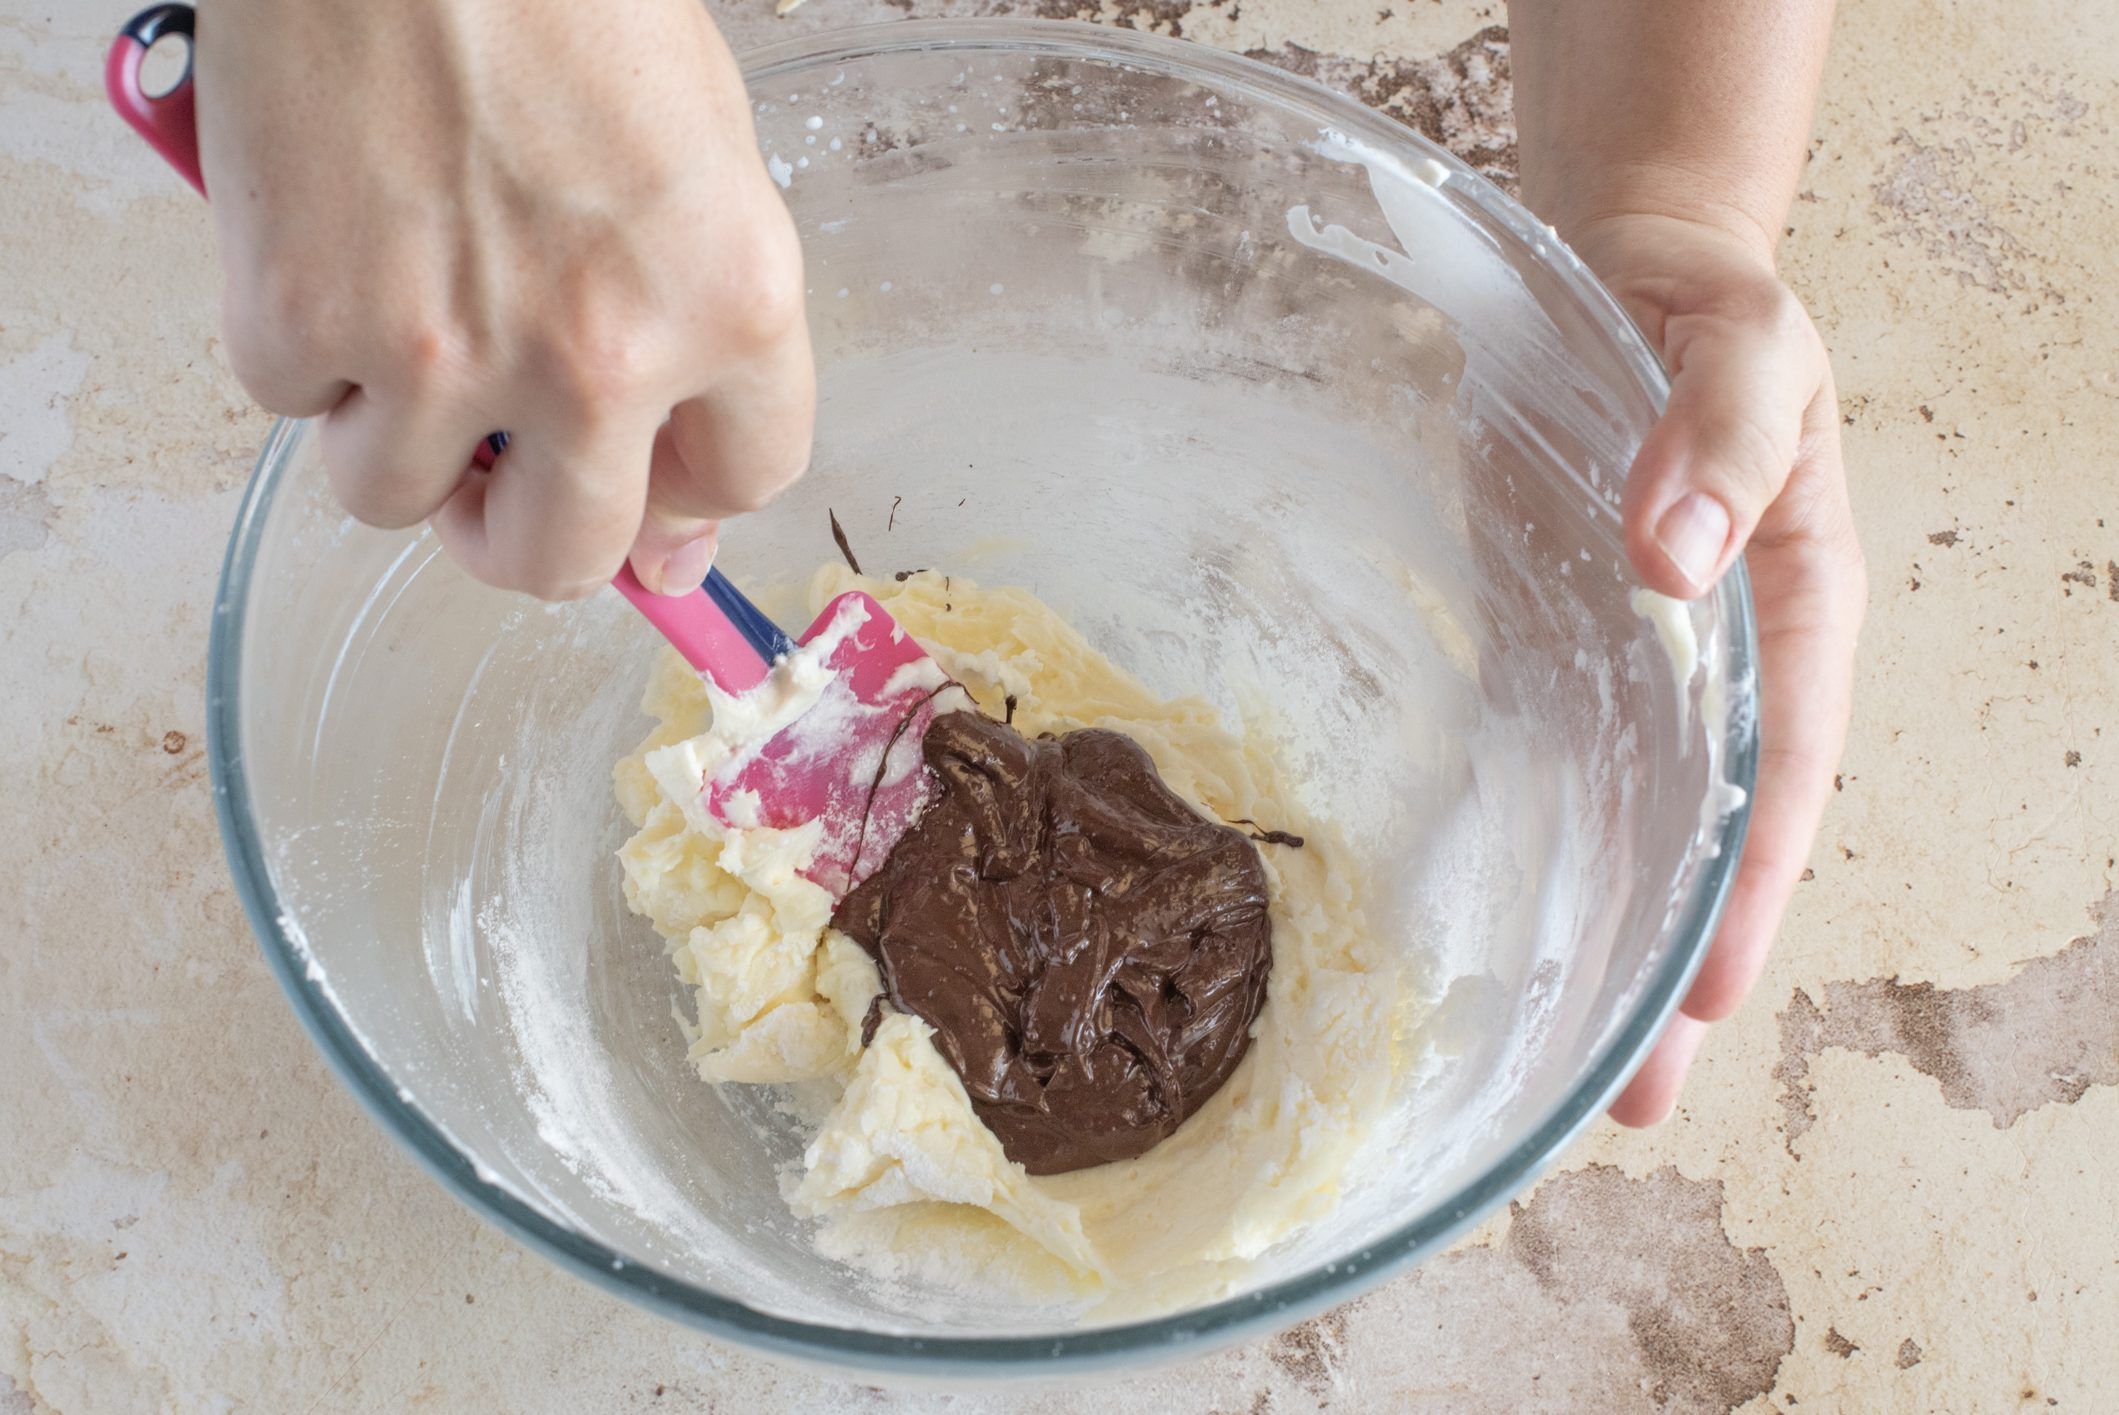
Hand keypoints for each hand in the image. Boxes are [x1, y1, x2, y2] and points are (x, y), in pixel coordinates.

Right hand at [196, 0, 810, 597]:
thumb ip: (705, 342)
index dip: (684, 500)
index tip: (646, 494)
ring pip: (400, 500)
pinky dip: (302, 349)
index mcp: (731, 304)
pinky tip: (330, 250)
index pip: (739, 486)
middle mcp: (599, 355)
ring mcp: (444, 350)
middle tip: (503, 486)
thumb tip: (664, 518)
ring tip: (404, 325)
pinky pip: (293, 406)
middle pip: (565, 559)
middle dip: (529, 536)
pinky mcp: (303, 318)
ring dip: (399, 439)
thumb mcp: (700, 158)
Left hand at [1574, 213, 1866, 1124]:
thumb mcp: (1744, 348)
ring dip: (1595, 934)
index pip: (1785, 773)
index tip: (1707, 991)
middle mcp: (1718, 663)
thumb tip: (1672, 558)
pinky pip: (1541, 759)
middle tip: (1630, 1103)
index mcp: (1794, 607)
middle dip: (1672, 966)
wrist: (1623, 268)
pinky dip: (1522, 843)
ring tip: (1552, 1065)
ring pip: (1624, 821)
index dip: (1751, 887)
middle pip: (1705, 835)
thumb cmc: (1704, 306)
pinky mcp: (1550, 644)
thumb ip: (1717, 443)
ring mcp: (1631, 664)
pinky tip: (1477, 922)